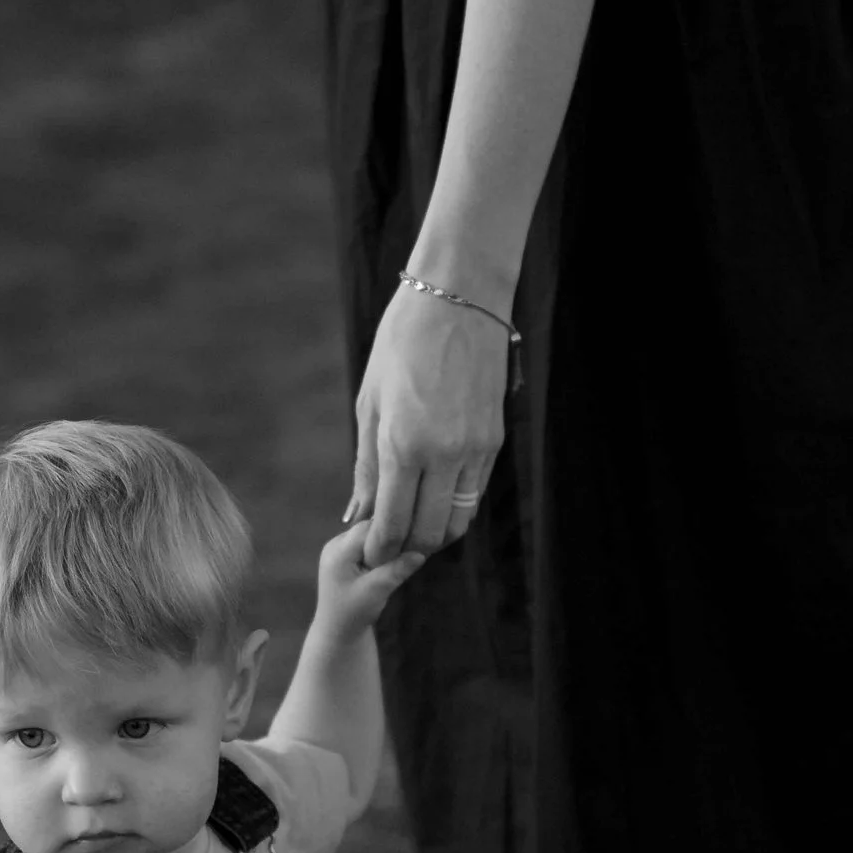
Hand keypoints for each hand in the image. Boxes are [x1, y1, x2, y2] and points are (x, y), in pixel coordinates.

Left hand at [314, 517, 425, 627]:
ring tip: (405, 547)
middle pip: (367, 528)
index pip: (368, 527)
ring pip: (368, 535)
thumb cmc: (353, 614)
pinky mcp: (344, 558)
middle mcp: (335, 544)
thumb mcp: (377, 591)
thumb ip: (397, 570)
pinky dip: (380, 547)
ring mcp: (338, 550)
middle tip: (412, 540)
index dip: (391, 528)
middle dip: (389, 533)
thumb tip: (422, 552)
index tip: (413, 534)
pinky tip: (393, 555)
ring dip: (385, 540)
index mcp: (338, 550)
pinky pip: (365, 544)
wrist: (337, 633)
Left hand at [351, 280, 509, 564]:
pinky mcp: (495, 441)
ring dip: (434, 532)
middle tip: (389, 544)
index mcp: (402, 445)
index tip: (369, 553)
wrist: (459, 299)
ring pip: (458, 521)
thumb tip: (358, 513)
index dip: (379, 548)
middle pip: (429, 534)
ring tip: (412, 522)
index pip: (393, 523)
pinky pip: (474, 493)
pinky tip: (434, 496)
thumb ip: (366, 464)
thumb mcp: (370, 401)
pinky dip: (455, 506)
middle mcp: (443, 455)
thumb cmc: (402, 343)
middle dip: (405, 548)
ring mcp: (475, 450)